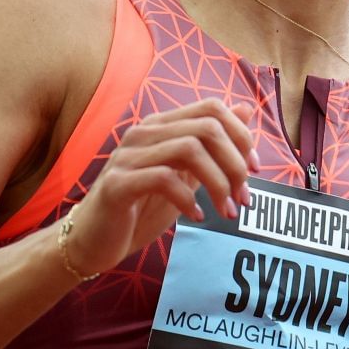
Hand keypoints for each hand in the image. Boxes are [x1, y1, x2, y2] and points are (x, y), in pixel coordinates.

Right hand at [61, 97, 259, 274]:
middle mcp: (144, 133)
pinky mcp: (117, 184)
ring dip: (218, 183)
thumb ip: (211, 144)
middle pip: (207, 127)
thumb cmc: (140, 207)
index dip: (241, 135)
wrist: (94, 240)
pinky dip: (188, 199)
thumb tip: (245, 109)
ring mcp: (128, 156)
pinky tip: (196, 216)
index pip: (212, 107)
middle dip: (235, 163)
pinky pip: (163, 179)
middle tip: (243, 197)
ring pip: (190, 149)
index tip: (254, 169)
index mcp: (161, 125)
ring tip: (226, 210)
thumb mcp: (184, 173)